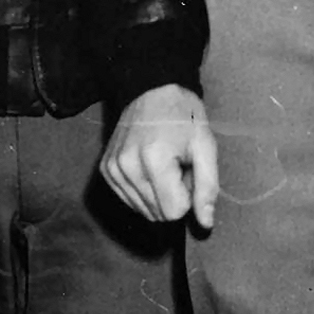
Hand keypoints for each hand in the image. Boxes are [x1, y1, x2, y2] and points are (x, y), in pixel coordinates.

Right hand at [99, 83, 220, 230]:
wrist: (152, 90)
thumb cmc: (183, 116)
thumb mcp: (205, 146)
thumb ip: (207, 187)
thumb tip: (205, 224)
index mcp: (154, 160)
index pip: (174, 212)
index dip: (188, 196)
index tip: (187, 170)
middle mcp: (127, 167)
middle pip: (158, 214)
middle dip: (173, 196)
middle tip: (176, 166)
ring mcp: (112, 169)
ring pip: (143, 211)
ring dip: (158, 194)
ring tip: (163, 165)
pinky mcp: (106, 170)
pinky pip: (129, 201)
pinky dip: (143, 190)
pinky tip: (148, 167)